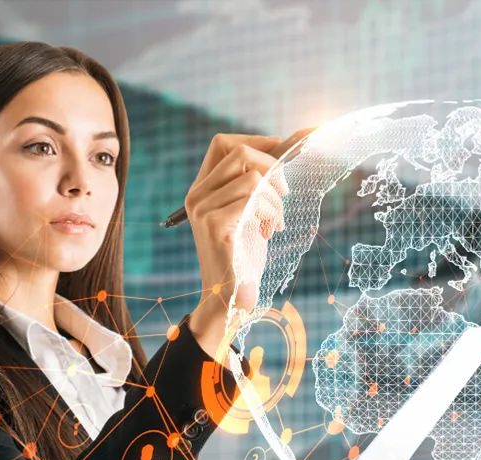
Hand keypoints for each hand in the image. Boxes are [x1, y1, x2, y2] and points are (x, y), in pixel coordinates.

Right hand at [185, 129, 313, 357]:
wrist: (230, 296)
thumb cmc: (243, 256)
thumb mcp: (247, 213)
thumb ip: (252, 186)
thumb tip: (280, 152)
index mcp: (201, 189)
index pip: (222, 143)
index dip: (254, 141)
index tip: (280, 150)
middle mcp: (196, 195)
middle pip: (239, 153)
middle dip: (272, 168)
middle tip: (284, 192)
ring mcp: (202, 209)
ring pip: (253, 178)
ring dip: (275, 199)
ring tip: (275, 222)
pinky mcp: (215, 225)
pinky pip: (254, 199)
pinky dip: (271, 213)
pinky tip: (270, 231)